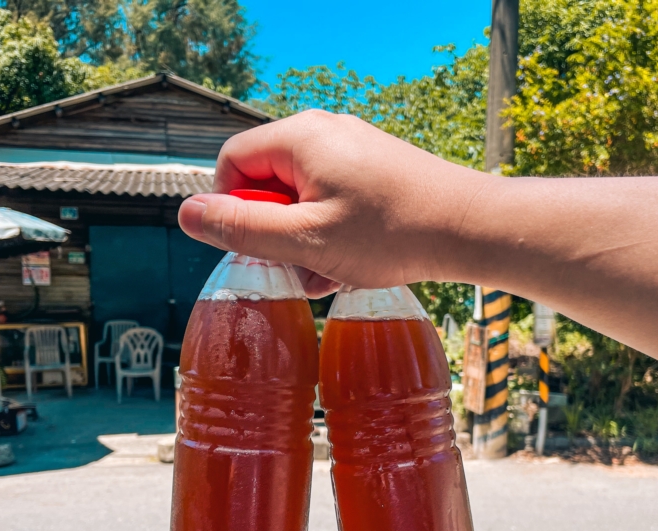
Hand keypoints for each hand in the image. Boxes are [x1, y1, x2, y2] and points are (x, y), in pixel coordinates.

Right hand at [178, 110, 482, 296]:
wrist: (469, 228)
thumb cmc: (391, 232)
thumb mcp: (306, 239)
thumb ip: (243, 228)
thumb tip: (187, 215)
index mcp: (299, 137)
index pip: (231, 164)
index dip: (232, 210)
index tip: (257, 248)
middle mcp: (323, 132)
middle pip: (266, 182)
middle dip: (275, 232)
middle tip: (301, 268)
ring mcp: (351, 149)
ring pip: (299, 197)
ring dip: (304, 240)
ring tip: (332, 271)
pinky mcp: (372, 169)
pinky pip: (329, 199)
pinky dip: (330, 233)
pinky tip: (351, 262)